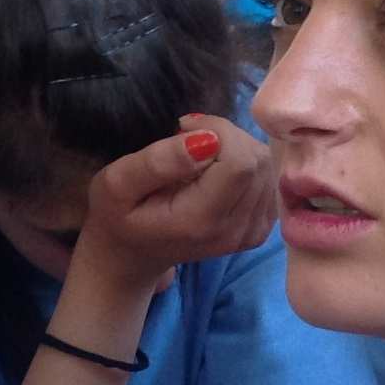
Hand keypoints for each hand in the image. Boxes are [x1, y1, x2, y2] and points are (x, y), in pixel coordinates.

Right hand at [73, 116, 276, 291]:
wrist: (133, 254)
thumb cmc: (119, 215)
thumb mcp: (117, 184)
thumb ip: (157, 162)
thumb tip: (205, 141)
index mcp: (200, 221)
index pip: (240, 162)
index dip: (217, 131)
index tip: (184, 129)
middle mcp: (234, 231)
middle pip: (256, 160)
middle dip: (226, 136)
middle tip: (189, 139)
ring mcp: (251, 233)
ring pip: (265, 165)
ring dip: (234, 147)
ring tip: (199, 155)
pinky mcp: (260, 227)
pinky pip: (266, 178)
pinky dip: (244, 163)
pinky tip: (215, 171)